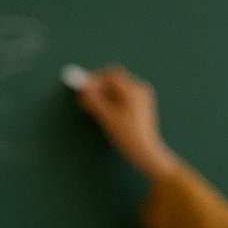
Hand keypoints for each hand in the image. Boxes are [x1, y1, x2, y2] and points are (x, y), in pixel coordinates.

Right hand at [75, 65, 180, 180]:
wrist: (146, 153)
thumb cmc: (128, 136)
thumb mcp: (106, 117)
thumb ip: (92, 101)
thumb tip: (81, 89)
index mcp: (134, 89)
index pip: (111, 74)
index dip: (95, 79)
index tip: (83, 88)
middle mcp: (140, 89)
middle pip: (114, 81)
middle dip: (99, 88)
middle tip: (86, 99)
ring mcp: (142, 98)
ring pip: (118, 90)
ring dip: (104, 96)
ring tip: (95, 108)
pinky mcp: (141, 106)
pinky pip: (123, 97)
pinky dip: (112, 101)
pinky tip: (106, 113)